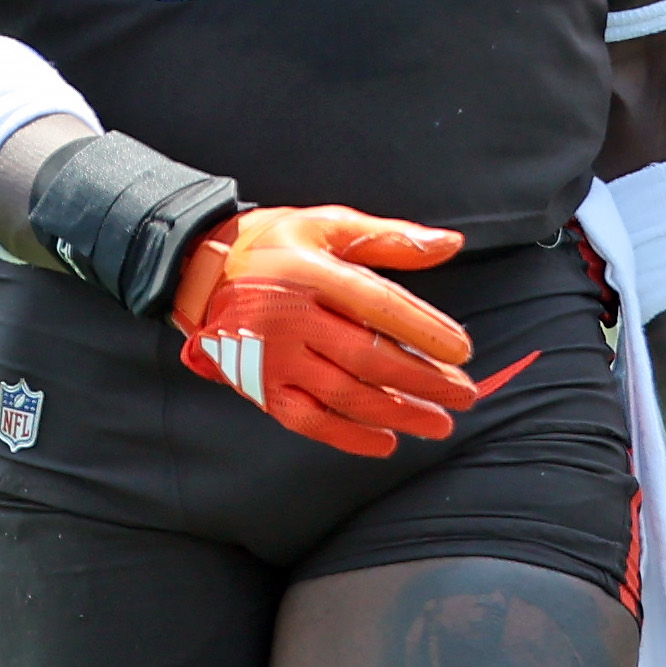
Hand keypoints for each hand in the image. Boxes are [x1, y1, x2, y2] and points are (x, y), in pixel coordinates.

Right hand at [170, 206, 477, 456]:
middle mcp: (291, 318)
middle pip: (367, 357)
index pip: (379, 306)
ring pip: (343, 394)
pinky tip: (385, 442)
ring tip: (438, 423)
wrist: (201, 271)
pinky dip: (347, 436)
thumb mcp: (331, 225)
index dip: (424, 330)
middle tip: (464, 394)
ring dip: (396, 413)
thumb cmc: (278, 244)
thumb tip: (452, 243)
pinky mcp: (259, 386)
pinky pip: (307, 420)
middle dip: (422, 380)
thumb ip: (392, 238)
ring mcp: (272, 357)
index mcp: (312, 273)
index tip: (463, 350)